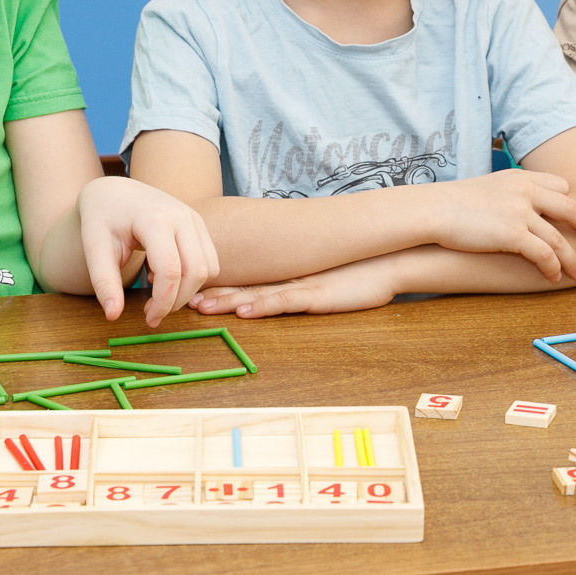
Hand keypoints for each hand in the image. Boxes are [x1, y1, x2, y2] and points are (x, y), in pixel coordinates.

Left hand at [76, 175, 219, 326]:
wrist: (115, 191)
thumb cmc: (102, 219)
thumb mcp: (94, 249)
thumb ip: (104, 282)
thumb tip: (113, 316)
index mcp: (154, 219)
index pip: (170, 270)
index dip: (162, 302)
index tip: (148, 320)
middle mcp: (182, 216)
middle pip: (196, 271)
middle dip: (178, 301)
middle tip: (152, 313)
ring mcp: (194, 218)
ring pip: (209, 268)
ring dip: (188, 290)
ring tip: (156, 289)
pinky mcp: (199, 224)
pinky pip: (209, 260)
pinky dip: (192, 277)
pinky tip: (165, 274)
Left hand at [196, 254, 401, 318]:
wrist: (389, 261)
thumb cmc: (361, 273)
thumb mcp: (328, 279)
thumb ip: (306, 284)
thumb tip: (284, 290)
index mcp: (291, 276)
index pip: (250, 282)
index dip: (222, 286)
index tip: (195, 289)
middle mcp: (291, 279)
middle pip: (245, 287)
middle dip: (215, 294)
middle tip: (186, 299)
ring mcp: (302, 286)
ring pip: (257, 295)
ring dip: (228, 301)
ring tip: (201, 306)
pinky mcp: (317, 296)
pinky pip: (285, 302)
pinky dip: (262, 307)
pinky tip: (243, 312)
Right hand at [425, 170, 575, 281]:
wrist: (434, 209)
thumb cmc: (454, 202)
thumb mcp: (487, 188)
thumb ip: (508, 194)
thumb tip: (515, 210)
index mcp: (521, 178)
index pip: (559, 185)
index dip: (570, 201)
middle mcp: (526, 191)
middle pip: (571, 208)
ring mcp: (521, 212)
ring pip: (559, 238)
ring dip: (573, 258)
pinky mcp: (512, 234)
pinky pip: (543, 254)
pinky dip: (553, 267)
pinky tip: (555, 277)